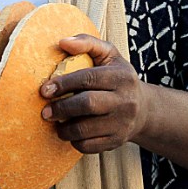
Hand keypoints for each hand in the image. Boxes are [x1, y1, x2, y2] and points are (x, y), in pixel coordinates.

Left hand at [39, 34, 144, 152]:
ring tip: (54, 122)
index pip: (89, 78)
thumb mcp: (108, 54)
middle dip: (61, 108)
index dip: (64, 84)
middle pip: (88, 104)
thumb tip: (62, 42)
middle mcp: (125, 101)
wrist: (143, 109)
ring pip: (86, 129)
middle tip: (45, 111)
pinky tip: (70, 133)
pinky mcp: (117, 141)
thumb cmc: (117, 77)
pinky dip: (74, 141)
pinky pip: (90, 146)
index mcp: (121, 76)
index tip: (45, 90)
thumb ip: (87, 42)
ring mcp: (123, 123)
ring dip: (64, 128)